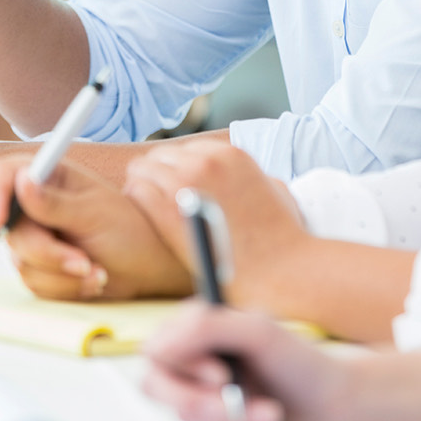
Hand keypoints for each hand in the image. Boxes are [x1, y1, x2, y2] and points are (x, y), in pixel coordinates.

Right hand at [0, 155, 193, 300]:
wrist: (147, 267)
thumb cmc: (130, 230)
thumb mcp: (94, 212)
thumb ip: (54, 202)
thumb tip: (21, 180)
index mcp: (49, 176)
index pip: (4, 175)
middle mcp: (36, 204)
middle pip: (10, 229)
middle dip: (47, 252)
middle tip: (82, 260)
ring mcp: (36, 236)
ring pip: (22, 261)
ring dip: (62, 272)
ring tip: (96, 269)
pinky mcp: (40, 266)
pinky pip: (34, 282)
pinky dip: (65, 286)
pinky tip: (91, 278)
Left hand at [124, 139, 306, 313]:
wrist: (281, 271)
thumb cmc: (284, 240)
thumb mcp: (276, 191)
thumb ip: (254, 177)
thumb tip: (242, 181)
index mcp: (230, 154)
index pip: (185, 149)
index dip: (176, 167)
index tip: (171, 183)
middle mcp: (206, 162)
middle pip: (160, 155)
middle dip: (155, 174)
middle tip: (153, 196)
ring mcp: (186, 184)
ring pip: (142, 169)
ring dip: (141, 185)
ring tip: (144, 205)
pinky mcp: (169, 212)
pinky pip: (137, 191)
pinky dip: (136, 200)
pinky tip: (142, 215)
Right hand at [143, 301, 354, 420]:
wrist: (330, 408)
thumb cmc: (297, 361)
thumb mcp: (258, 333)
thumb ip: (207, 328)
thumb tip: (163, 344)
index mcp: (196, 326)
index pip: (156, 347)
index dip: (182, 365)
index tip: (221, 376)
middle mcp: (190, 359)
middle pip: (156, 386)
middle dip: (202, 403)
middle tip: (237, 406)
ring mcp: (198, 395)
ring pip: (183, 418)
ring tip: (268, 415)